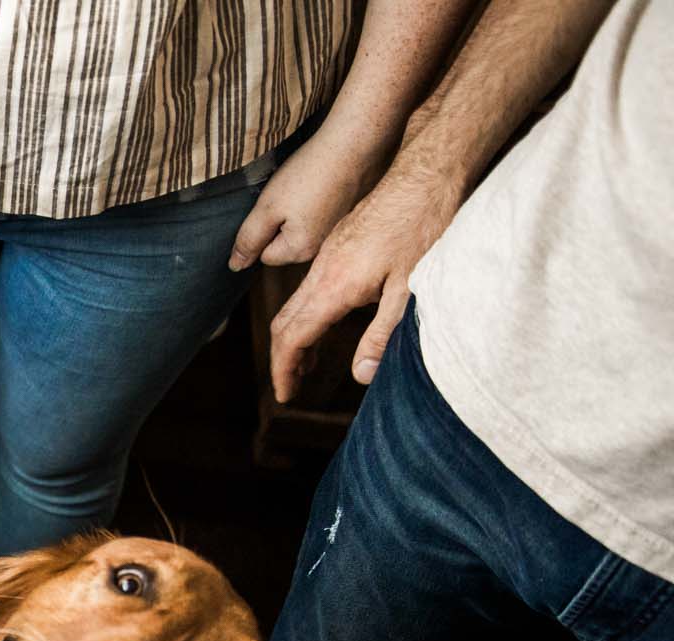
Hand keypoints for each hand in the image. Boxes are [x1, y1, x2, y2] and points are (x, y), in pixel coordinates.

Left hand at [229, 130, 376, 271]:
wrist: (353, 144)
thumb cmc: (309, 174)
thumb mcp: (267, 208)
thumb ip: (249, 240)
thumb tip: (235, 266)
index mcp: (301, 251)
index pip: (265, 255)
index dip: (262, 230)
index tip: (274, 204)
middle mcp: (322, 249)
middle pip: (284, 245)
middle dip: (280, 223)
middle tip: (289, 194)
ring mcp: (337, 232)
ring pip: (302, 230)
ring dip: (298, 211)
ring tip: (305, 187)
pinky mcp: (347, 215)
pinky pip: (320, 216)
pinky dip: (316, 202)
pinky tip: (320, 184)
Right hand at [267, 164, 462, 401]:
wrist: (428, 173)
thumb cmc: (425, 226)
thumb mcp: (410, 288)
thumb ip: (383, 333)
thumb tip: (362, 375)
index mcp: (335, 287)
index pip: (293, 337)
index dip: (284, 370)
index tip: (286, 396)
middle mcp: (322, 270)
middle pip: (285, 322)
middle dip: (284, 358)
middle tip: (293, 386)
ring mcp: (328, 255)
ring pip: (296, 303)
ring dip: (296, 336)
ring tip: (310, 363)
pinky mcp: (338, 244)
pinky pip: (310, 286)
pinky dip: (309, 313)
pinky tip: (330, 321)